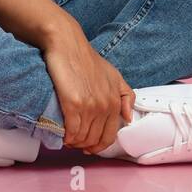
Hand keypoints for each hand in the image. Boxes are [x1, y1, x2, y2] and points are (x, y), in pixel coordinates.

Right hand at [41, 19, 135, 153]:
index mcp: (115, 100)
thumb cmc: (87, 60)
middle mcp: (105, 105)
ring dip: (74, 142)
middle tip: (75, 143)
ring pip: (82, 138)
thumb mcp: (114, 75)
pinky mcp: (73, 104)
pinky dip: (66, 137)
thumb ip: (125, 96)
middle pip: (95, 139)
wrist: (68, 45)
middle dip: (85, 146)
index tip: (90, 146)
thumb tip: (129, 118)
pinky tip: (62, 134)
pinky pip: (71, 131)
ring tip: (67, 138)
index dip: (99, 145)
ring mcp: (89, 106)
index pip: (110, 135)